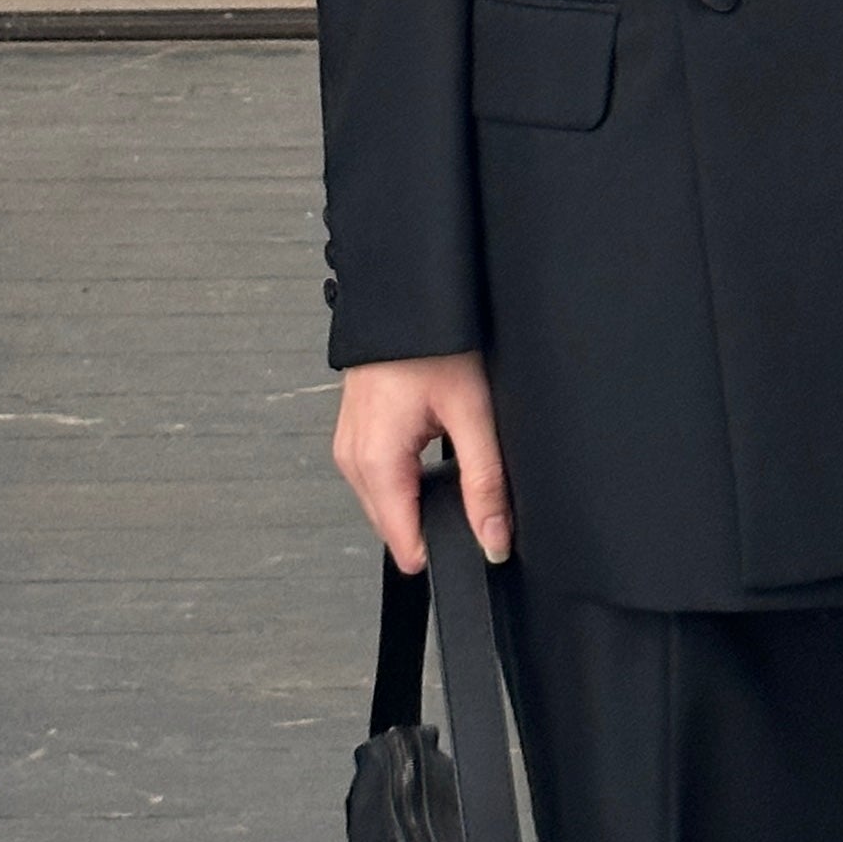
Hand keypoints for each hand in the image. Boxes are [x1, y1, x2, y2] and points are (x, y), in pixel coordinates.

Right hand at [334, 350, 510, 574]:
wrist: (405, 293)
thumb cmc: (433, 338)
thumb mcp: (471, 410)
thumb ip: (483, 481)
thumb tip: (493, 537)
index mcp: (374, 460)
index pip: (404, 543)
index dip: (445, 548)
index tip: (477, 538)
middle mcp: (352, 457)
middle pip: (395, 526)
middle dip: (433, 521)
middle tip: (471, 486)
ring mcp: (350, 444)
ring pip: (388, 501)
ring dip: (421, 497)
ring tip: (451, 458)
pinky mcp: (356, 431)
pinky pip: (380, 475)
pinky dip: (408, 475)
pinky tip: (432, 448)